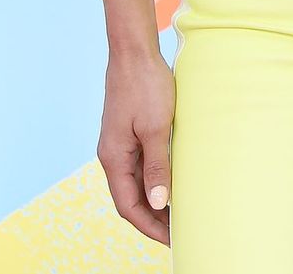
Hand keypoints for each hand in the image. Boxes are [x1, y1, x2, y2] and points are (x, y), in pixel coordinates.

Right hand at [98, 48, 175, 244]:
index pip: (128, 206)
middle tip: (179, 231)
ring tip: (178, 212)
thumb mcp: (156, 128)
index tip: (171, 239)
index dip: (149, 225)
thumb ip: (157, 166)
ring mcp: (120, 144)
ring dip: (154, 198)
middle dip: (153, 217)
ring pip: (136, 181)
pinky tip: (171, 181)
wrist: (134, 52)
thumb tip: (160, 203)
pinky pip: (140, 164)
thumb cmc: (145, 86)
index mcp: (113, 158)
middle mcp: (113, 155)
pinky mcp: (129, 132)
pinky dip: (154, 178)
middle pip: (131, 197)